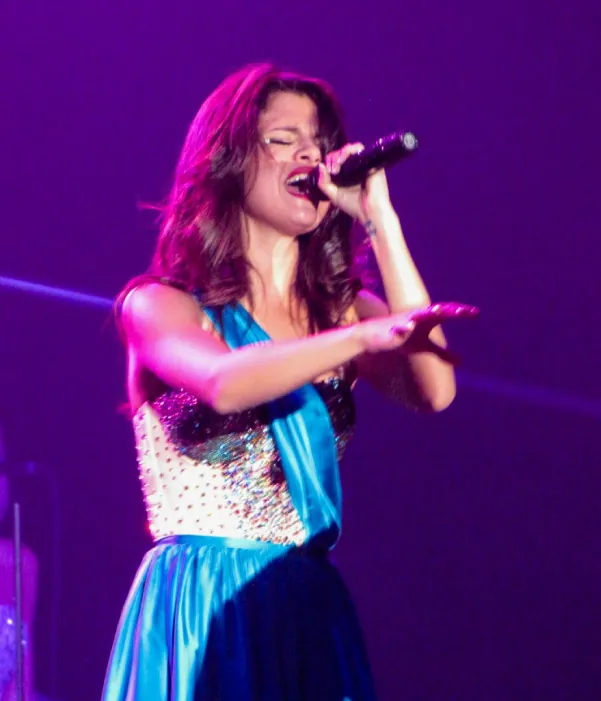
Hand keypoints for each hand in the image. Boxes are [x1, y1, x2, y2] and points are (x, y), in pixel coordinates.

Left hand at [316, 143, 393, 221]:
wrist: (370, 212)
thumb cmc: (354, 206)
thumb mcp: (333, 195)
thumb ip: (324, 182)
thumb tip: (320, 165)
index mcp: (347, 174)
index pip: (336, 159)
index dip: (329, 162)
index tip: (326, 172)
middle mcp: (355, 167)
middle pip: (341, 152)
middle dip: (333, 158)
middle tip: (331, 170)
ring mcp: (363, 163)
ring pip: (350, 148)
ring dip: (340, 153)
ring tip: (337, 164)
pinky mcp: (371, 161)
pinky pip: (360, 149)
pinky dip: (349, 151)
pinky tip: (342, 161)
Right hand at [357, 302, 478, 363]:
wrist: (376, 337)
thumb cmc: (403, 339)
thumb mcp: (424, 347)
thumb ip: (443, 353)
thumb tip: (461, 362)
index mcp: (428, 319)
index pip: (447, 313)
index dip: (460, 313)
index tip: (475, 313)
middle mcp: (419, 317)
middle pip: (437, 311)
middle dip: (448, 310)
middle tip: (461, 311)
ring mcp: (406, 321)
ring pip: (419, 315)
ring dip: (428, 313)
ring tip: (439, 311)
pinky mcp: (393, 329)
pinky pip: (399, 327)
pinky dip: (404, 326)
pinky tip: (409, 327)